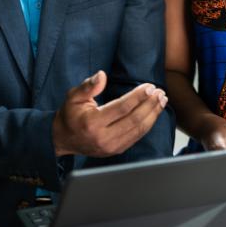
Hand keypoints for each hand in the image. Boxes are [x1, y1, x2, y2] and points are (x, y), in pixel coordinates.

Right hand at [53, 70, 167, 156]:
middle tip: (160, 92)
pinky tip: (153, 113)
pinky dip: (147, 124)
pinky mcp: (116, 150)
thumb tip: (101, 75)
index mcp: (92, 122)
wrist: (63, 139)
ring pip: (139, 130)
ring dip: (152, 114)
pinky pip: (136, 137)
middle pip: (134, 120)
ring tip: (161, 101)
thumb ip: (88, 86)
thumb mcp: (73, 96)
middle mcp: (103, 137)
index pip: (122, 108)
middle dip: (150, 105)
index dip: (138, 96)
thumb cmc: (69, 115)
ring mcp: (111, 147)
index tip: (149, 86)